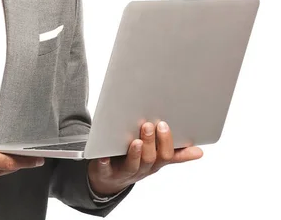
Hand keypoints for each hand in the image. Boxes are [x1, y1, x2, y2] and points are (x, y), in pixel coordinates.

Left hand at [88, 121, 203, 196]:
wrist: (109, 178)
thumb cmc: (136, 161)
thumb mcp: (156, 158)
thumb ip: (175, 153)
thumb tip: (199, 151)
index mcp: (154, 162)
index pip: (165, 155)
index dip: (166, 142)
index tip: (165, 124)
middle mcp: (142, 168)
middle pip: (150, 159)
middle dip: (151, 142)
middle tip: (148, 125)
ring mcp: (124, 171)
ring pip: (133, 165)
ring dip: (135, 153)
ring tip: (135, 140)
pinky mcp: (106, 171)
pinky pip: (106, 168)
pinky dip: (105, 162)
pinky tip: (104, 155)